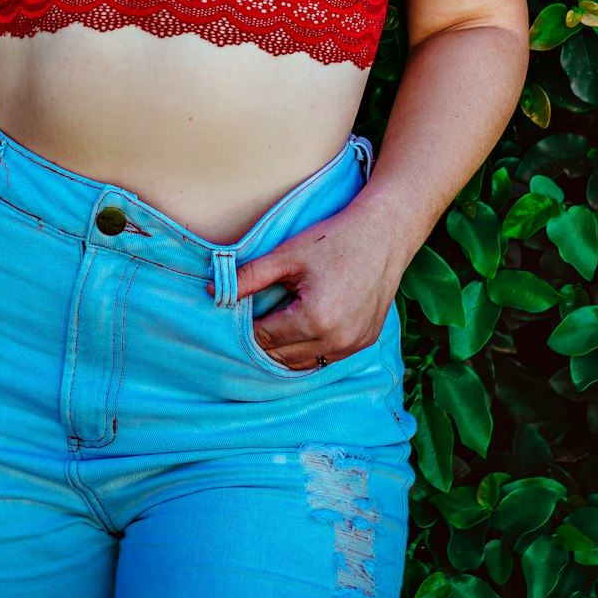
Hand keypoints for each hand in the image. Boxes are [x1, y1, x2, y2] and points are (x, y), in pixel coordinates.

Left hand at [207, 192, 400, 371]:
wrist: (383, 235)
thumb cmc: (334, 240)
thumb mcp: (288, 255)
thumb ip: (250, 276)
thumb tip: (214, 290)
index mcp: (315, 319)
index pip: (265, 338)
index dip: (246, 327)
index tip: (238, 313)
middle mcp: (337, 340)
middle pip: (282, 355)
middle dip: (263, 341)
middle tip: (252, 319)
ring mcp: (354, 345)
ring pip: (304, 362)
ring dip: (285, 349)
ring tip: (274, 324)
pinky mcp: (364, 343)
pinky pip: (327, 357)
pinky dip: (309, 348)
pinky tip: (300, 329)